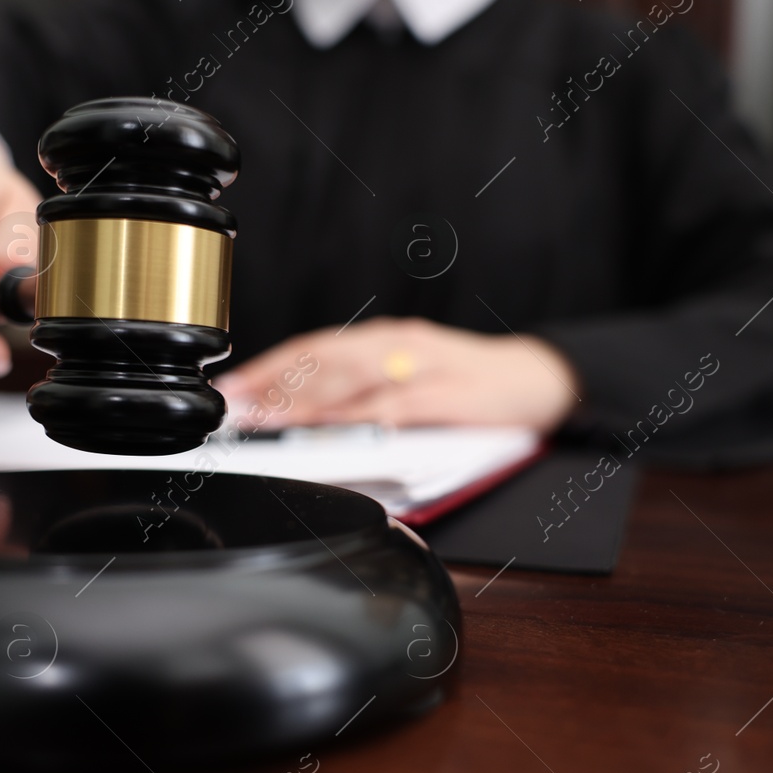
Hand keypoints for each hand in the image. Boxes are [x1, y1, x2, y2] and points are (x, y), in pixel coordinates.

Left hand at [213, 317, 581, 433]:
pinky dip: (369, 417)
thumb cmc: (467, 386)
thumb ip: (362, 395)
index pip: (313, 349)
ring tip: (273, 423)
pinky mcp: (451, 394)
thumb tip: (302, 421)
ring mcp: (424, 367)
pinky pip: (402, 405)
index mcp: (382, 341)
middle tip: (240, 410)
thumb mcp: (408, 381)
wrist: (540, 380)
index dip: (269, 368)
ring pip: (356, 379)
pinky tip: (340, 431)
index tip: (232, 390)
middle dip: (276, 385)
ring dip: (309, 402)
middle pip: (325, 360)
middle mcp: (397, 345)